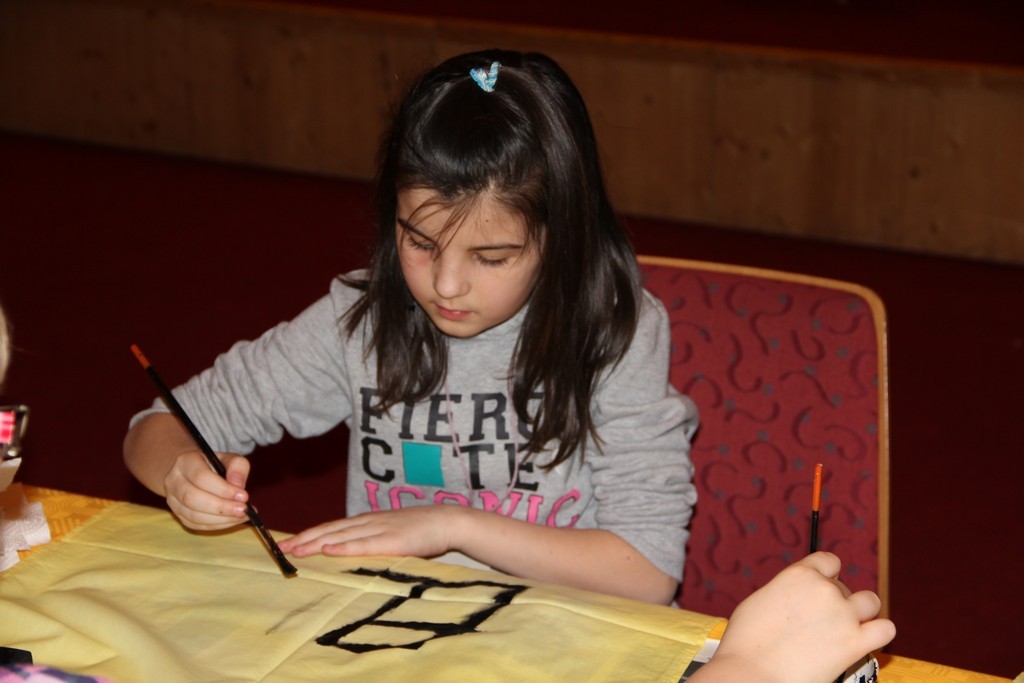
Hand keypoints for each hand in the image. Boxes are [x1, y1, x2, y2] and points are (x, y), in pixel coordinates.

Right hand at [162, 448, 250, 530]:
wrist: (193, 473)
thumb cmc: (215, 465)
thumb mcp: (229, 458)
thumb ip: (238, 467)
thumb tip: (238, 487)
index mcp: (185, 461)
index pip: (201, 477)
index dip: (223, 489)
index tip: (244, 496)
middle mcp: (173, 481)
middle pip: (193, 498)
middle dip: (221, 507)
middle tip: (244, 510)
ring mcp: (172, 500)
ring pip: (193, 515)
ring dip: (221, 519)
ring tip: (242, 516)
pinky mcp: (178, 514)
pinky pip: (196, 525)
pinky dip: (217, 525)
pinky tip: (233, 520)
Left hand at [279, 506, 461, 558]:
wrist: (447, 521)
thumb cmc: (421, 530)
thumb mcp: (392, 532)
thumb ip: (373, 539)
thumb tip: (352, 551)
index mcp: (368, 521)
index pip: (333, 527)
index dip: (310, 534)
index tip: (289, 542)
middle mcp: (369, 522)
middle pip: (331, 530)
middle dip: (305, 539)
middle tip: (282, 549)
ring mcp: (380, 530)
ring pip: (341, 536)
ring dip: (316, 542)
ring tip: (296, 550)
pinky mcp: (392, 541)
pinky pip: (363, 545)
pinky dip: (343, 547)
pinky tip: (328, 550)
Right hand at [692, 552, 895, 682]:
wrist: (752, 673)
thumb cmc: (745, 642)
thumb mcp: (758, 601)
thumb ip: (783, 592)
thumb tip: (792, 599)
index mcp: (799, 575)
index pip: (828, 561)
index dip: (827, 575)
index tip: (821, 589)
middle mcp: (825, 589)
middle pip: (845, 586)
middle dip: (837, 601)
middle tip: (823, 622)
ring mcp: (843, 615)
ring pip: (871, 601)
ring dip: (862, 612)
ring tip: (849, 627)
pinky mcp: (855, 643)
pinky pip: (886, 630)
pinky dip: (879, 633)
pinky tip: (866, 641)